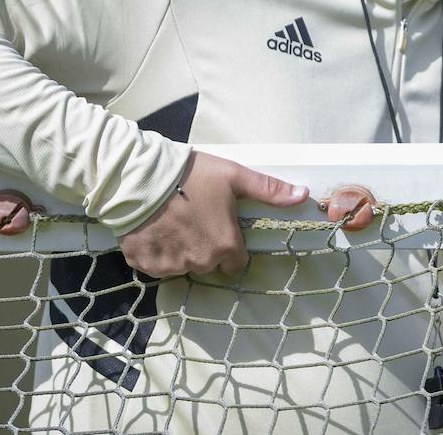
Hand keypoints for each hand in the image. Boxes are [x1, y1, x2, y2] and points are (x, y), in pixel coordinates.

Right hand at [117, 150, 309, 276]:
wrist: (139, 178)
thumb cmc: (191, 176)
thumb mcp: (234, 177)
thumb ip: (269, 190)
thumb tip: (303, 194)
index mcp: (225, 245)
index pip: (236, 262)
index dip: (229, 245)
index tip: (218, 226)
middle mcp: (200, 262)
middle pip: (208, 263)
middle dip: (204, 246)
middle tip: (192, 218)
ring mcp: (171, 266)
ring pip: (182, 265)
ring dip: (180, 250)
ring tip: (171, 221)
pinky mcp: (145, 265)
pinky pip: (156, 265)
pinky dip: (156, 252)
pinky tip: (154, 229)